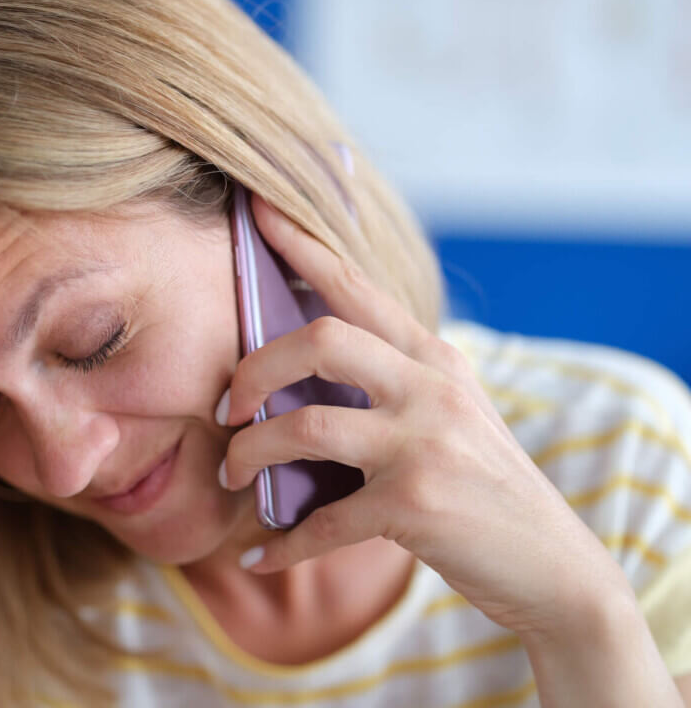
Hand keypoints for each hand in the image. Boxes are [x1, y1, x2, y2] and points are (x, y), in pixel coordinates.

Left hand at [217, 193, 631, 637]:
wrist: (554, 567)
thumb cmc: (482, 488)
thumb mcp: (447, 415)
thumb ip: (390, 382)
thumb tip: (294, 374)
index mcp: (433, 358)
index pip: (355, 286)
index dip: (300, 246)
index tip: (255, 211)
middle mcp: (430, 387)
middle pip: (317, 342)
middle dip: (252, 372)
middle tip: (225, 409)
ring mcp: (424, 444)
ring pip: (302, 427)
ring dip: (249, 454)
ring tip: (232, 476)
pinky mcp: (415, 505)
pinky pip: (321, 522)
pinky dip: (282, 544)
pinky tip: (259, 557)